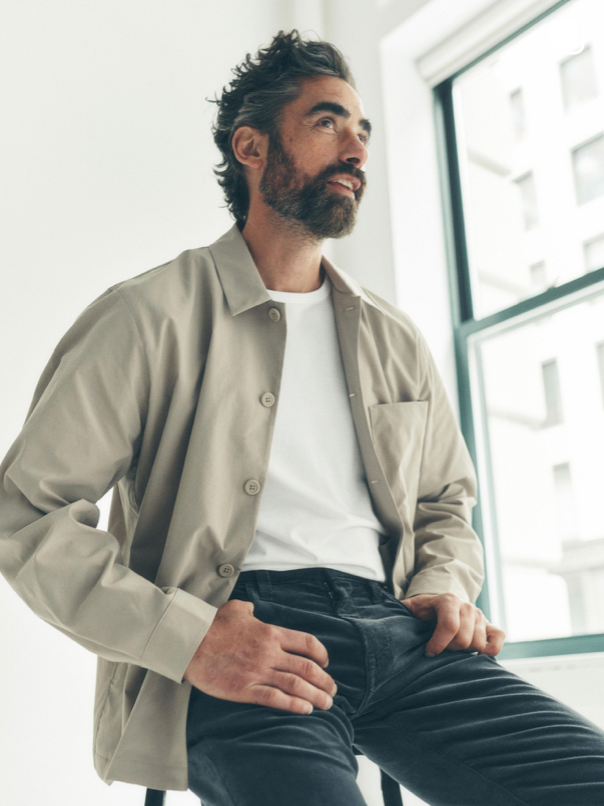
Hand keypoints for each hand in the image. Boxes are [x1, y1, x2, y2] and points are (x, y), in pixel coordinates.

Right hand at [183, 598, 336, 714]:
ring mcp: (258, 671)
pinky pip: (275, 699)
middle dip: (324, 681)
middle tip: (332, 691)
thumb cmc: (212, 625)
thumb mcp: (235, 609)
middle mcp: (269, 652)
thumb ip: (249, 610)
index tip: (326, 663)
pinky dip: (294, 705)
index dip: (321, 654)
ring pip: (296, 685)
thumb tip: (253, 611)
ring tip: (326, 704)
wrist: (190, 642)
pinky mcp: (245, 689)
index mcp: (270, 632)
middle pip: (307, 668)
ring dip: (316, 696)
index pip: (306, 643)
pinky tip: (305, 710)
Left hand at [400, 593, 505, 656]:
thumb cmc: (422, 611)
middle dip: (450, 650)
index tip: (428, 653)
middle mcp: (466, 606)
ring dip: (465, 653)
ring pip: (479, 644)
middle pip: (464, 639)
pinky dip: (490, 649)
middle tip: (440, 650)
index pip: (449, 625)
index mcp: (446, 600)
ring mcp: (480, 616)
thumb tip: (384, 615)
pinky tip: (476, 655)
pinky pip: (498, 638)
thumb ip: (399, 611)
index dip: (438, 644)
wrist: (439, 603)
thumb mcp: (410, 609)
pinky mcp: (490, 625)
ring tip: (452, 650)